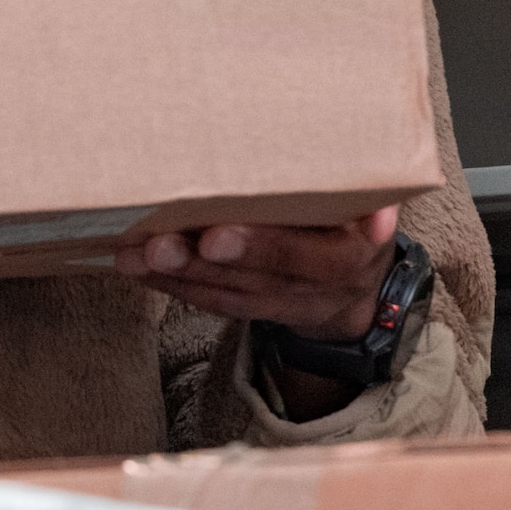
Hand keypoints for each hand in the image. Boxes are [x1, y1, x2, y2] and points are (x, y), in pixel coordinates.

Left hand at [114, 206, 401, 421]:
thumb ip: (369, 199)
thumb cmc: (355, 223)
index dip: (261, 248)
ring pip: (226, 293)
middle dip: (201, 262)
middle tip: (157, 245)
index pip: (303, 256)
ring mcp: (284, 304)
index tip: (215, 235)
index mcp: (349, 257)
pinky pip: (214, 303)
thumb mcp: (373, 206)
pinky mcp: (256, 310)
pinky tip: (139, 268)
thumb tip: (379, 209)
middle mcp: (315, 288)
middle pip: (254, 278)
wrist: (358, 287)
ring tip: (132, 255)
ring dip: (176, 275)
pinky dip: (175, 286)